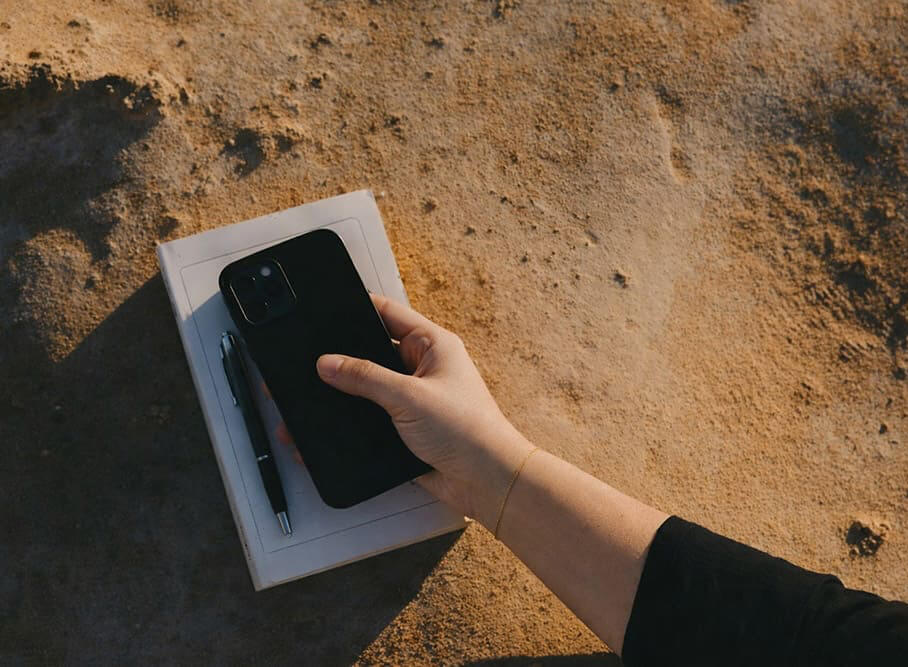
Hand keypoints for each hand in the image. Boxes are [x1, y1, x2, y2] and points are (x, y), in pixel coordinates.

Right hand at [315, 294, 534, 528]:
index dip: (358, 308)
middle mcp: (424, 366)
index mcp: (433, 344)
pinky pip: (375, 413)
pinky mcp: (408, 425)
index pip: (388, 312)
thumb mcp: (409, 396)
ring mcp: (415, 396)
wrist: (485, 480)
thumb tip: (329, 363)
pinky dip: (359, 416)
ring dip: (353, 390)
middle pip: (375, 350)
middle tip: (318, 358)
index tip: (327, 310)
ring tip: (324, 390)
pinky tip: (340, 419)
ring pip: (372, 385)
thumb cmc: (468, 431)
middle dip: (349, 356)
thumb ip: (365, 377)